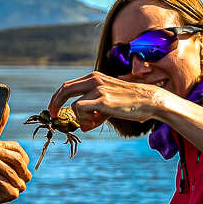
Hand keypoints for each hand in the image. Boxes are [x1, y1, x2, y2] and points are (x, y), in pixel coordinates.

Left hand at [49, 72, 169, 129]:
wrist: (148, 100)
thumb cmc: (130, 102)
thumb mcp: (108, 102)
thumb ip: (94, 111)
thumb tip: (83, 126)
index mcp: (94, 77)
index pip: (68, 85)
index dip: (58, 98)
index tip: (55, 110)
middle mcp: (94, 80)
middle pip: (64, 90)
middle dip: (55, 104)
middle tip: (54, 116)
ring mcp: (98, 89)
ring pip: (75, 106)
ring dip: (81, 119)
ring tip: (96, 122)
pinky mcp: (102, 101)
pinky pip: (82, 111)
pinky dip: (85, 120)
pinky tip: (97, 121)